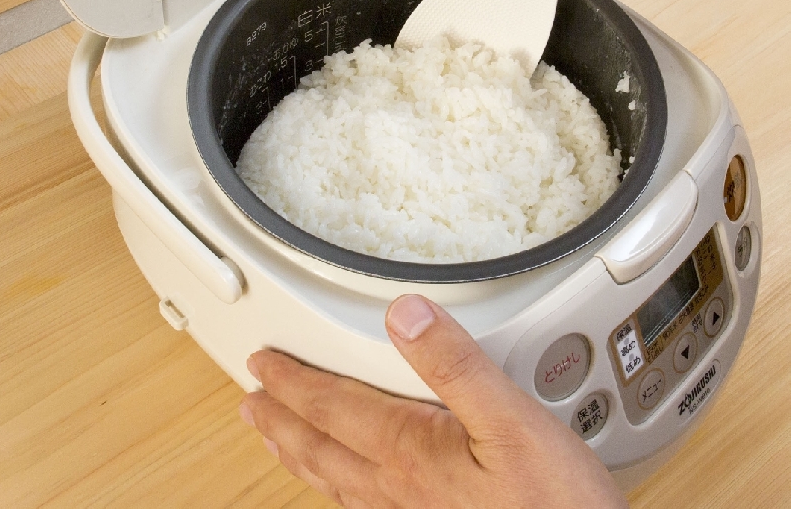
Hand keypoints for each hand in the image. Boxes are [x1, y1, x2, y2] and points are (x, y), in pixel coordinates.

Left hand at [240, 294, 627, 507]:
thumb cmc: (555, 504)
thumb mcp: (511, 421)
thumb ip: (456, 365)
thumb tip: (405, 315)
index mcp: (410, 451)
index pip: (331, 408)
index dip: (291, 380)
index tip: (262, 361)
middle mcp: (400, 488)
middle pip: (320, 447)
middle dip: (280, 418)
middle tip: (250, 399)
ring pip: (335, 479)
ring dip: (298, 452)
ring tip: (276, 436)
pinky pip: (362, 503)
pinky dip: (336, 485)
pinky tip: (346, 484)